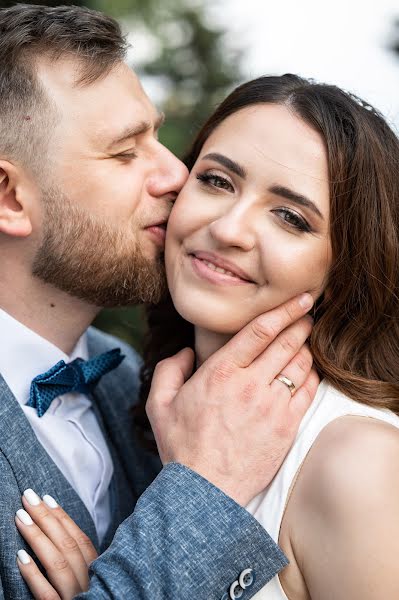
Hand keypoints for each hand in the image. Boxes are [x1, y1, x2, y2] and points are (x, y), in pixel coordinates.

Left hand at [15, 490, 97, 599]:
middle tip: (28, 496)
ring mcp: (75, 598)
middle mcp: (89, 584)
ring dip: (37, 538)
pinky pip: (46, 594)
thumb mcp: (88, 582)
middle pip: (68, 546)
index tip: (47, 498)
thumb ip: (79, 564)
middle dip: (46, 518)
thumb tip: (60, 533)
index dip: (64, 518)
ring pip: (57, 564)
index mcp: (97, 574)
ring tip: (20, 517)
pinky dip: (34, 574)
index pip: (81, 541)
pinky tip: (20, 556)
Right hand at [147, 293, 318, 505]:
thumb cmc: (182, 447)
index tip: (298, 299)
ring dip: (306, 348)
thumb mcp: (159, 405)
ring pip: (300, 365)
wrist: (205, 491)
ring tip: (306, 340)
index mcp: (221, 373)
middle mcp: (250, 385)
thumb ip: (168, 370)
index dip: (283, 311)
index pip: (259, 331)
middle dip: (300, 323)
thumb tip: (187, 352)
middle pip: (286, 343)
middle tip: (307, 313)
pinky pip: (307, 392)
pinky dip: (311, 376)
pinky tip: (308, 371)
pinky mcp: (286, 427)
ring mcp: (272, 407)